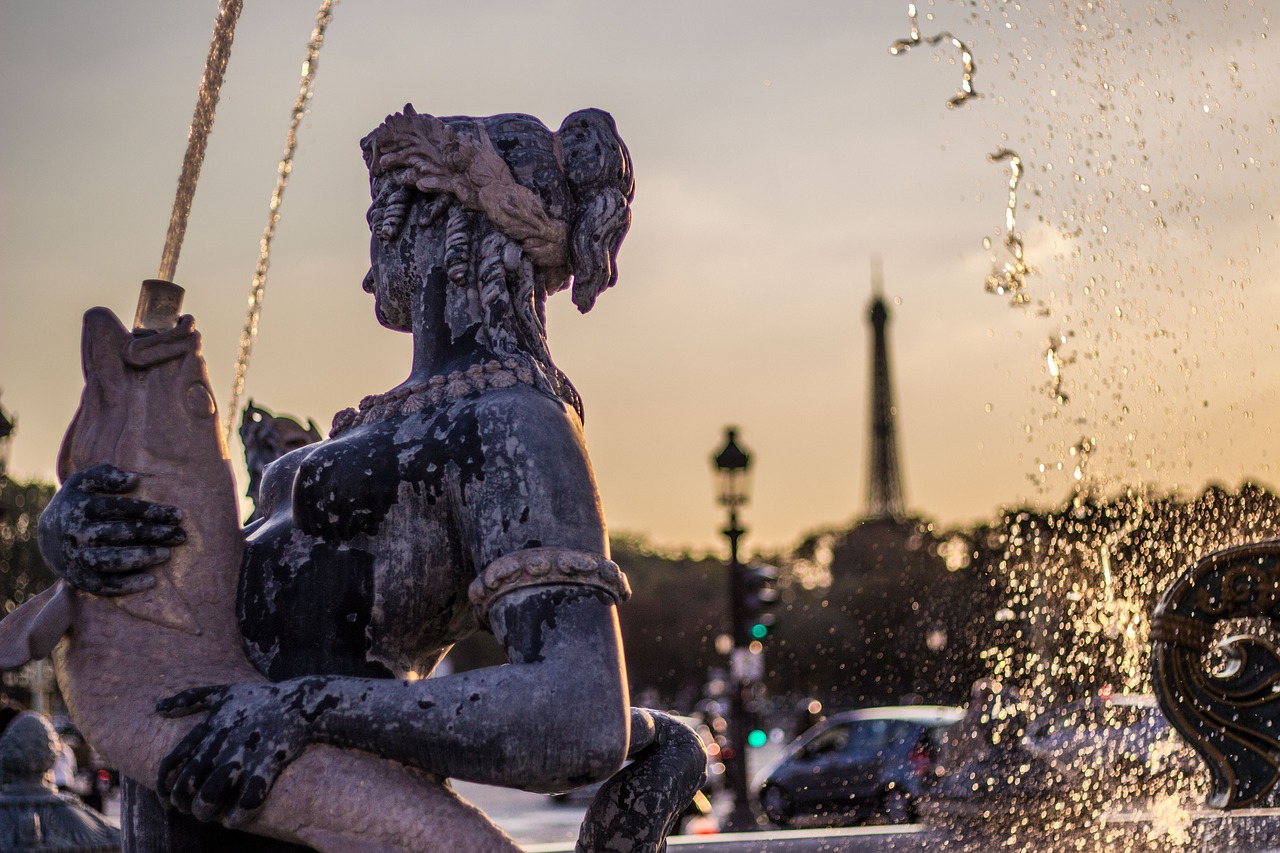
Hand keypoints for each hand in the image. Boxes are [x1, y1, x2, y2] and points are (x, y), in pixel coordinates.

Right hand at [37, 463, 183, 594]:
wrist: (45, 535)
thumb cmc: (77, 503)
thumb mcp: (84, 481)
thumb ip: (106, 474)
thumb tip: (134, 479)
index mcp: (80, 507)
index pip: (120, 508)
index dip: (151, 511)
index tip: (178, 516)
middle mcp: (76, 533)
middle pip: (118, 534)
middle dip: (153, 534)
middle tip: (180, 536)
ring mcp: (75, 557)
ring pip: (109, 561)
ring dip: (140, 558)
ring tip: (167, 554)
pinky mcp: (76, 577)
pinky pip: (101, 585)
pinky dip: (125, 585)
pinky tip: (151, 580)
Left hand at [156, 677, 332, 825]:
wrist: (301, 701)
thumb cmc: (260, 698)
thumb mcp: (223, 691)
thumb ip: (189, 699)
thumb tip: (157, 707)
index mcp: (208, 729)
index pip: (170, 765)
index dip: (163, 789)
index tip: (168, 801)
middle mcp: (221, 744)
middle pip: (186, 786)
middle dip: (184, 805)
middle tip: (193, 810)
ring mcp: (245, 755)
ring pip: (211, 796)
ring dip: (207, 812)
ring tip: (212, 816)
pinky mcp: (268, 764)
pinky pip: (248, 800)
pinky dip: (238, 816)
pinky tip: (236, 819)